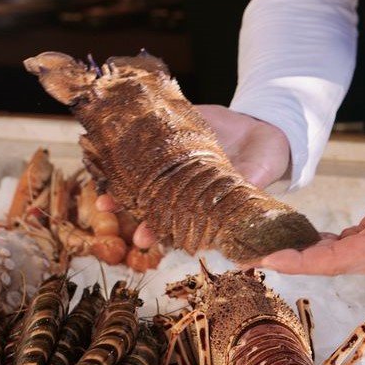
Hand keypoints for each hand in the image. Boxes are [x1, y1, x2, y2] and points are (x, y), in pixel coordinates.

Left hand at [96, 105, 290, 247]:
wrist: (265, 125)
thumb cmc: (266, 160)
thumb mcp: (260, 177)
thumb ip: (249, 194)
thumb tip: (246, 229)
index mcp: (198, 200)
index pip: (170, 219)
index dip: (154, 230)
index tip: (140, 240)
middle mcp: (180, 181)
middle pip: (146, 196)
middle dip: (125, 204)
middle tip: (106, 208)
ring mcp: (174, 155)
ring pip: (139, 168)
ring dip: (117, 174)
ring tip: (99, 176)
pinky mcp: (173, 128)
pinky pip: (145, 131)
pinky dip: (125, 134)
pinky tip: (103, 135)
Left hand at [259, 138, 364, 276]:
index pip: (336, 260)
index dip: (299, 262)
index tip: (265, 260)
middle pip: (328, 267)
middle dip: (286, 263)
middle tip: (244, 258)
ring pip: (331, 263)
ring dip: (296, 259)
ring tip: (257, 252)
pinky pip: (338, 254)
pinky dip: (313, 252)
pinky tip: (290, 242)